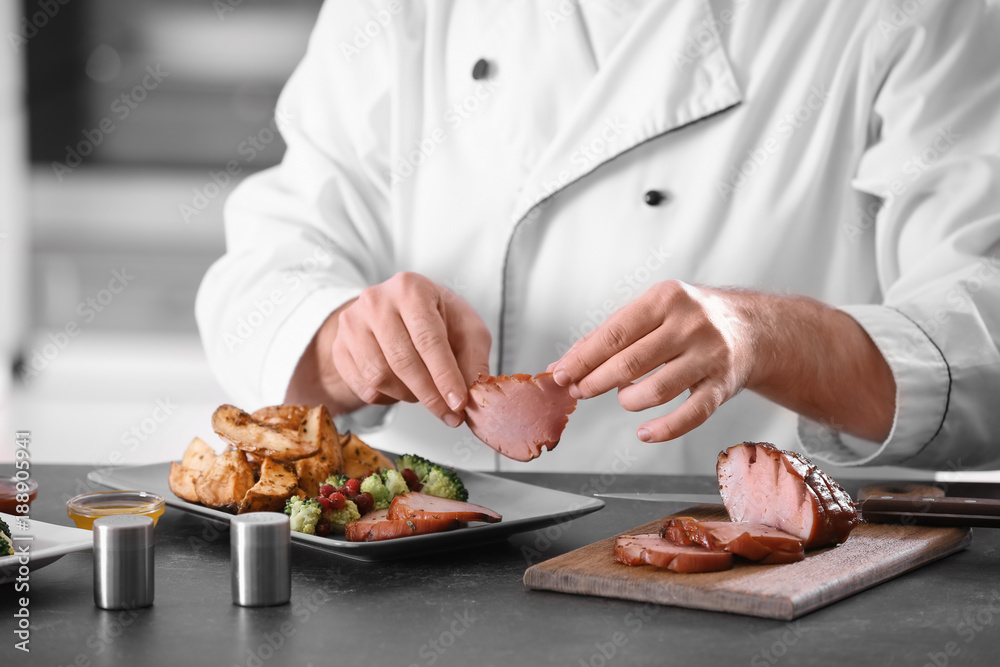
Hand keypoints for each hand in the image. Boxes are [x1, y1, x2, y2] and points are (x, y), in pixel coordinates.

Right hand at [331, 272, 490, 426]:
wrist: (397, 311)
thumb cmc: (438, 319)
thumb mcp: (466, 329)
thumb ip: (473, 360)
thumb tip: (473, 396)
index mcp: (411, 288)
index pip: (428, 340)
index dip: (445, 376)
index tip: (458, 403)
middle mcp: (376, 301)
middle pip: (402, 361)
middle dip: (430, 394)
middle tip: (450, 414)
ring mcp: (351, 324)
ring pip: (380, 377)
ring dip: (409, 395)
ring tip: (426, 393)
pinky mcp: (340, 348)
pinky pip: (364, 386)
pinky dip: (388, 397)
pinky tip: (403, 387)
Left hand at [549, 280, 756, 441]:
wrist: (750, 329)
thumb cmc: (686, 320)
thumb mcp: (651, 312)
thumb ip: (608, 336)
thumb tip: (560, 365)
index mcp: (666, 299)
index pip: (615, 333)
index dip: (583, 358)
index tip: (560, 374)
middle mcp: (690, 324)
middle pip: (632, 362)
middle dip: (596, 381)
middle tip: (580, 391)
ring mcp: (709, 356)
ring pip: (658, 390)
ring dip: (629, 400)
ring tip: (623, 398)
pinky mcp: (722, 386)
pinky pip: (691, 415)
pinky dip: (663, 429)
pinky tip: (643, 432)